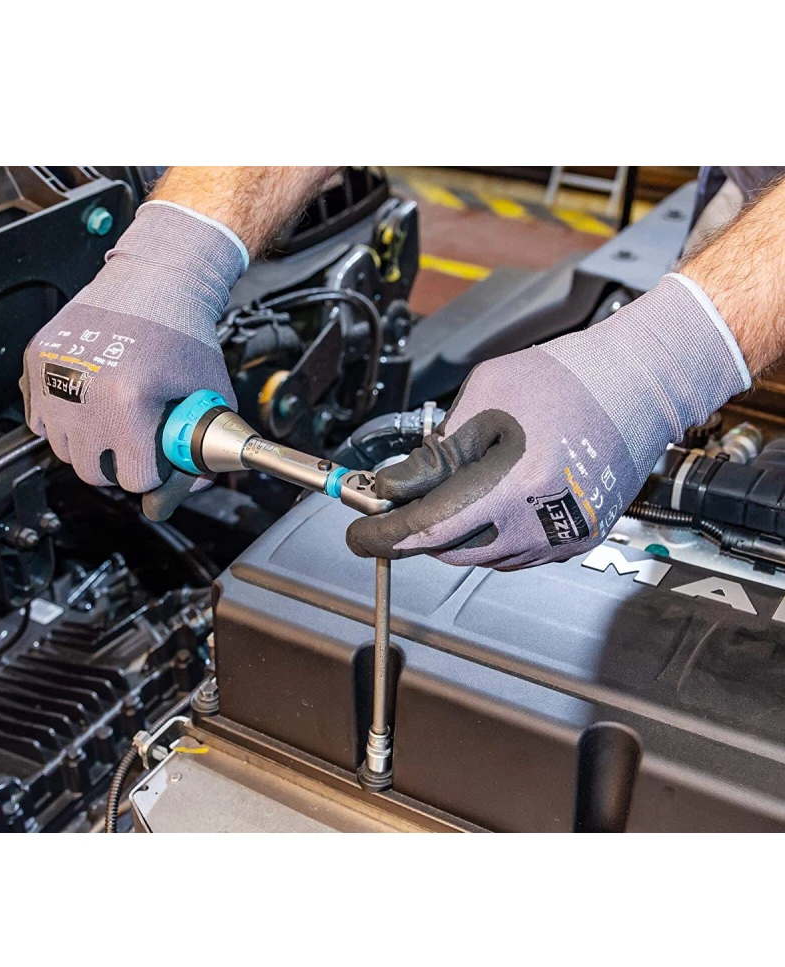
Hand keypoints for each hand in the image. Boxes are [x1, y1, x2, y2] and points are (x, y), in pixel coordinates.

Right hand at [20, 200, 245, 510]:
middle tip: (131, 443)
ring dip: (87, 444)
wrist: (154, 278)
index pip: (133, 478)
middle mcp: (85, 397)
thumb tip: (198, 480)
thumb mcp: (207, 391)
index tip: (154, 458)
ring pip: (63, 449)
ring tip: (111, 419)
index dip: (150, 471)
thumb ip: (204, 443)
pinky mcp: (36, 362)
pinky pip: (39, 419)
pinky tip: (87, 405)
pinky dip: (60, 421)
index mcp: (129, 406)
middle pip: (92, 472)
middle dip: (115, 464)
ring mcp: (53, 379)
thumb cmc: (183, 331)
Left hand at [347, 274, 750, 569]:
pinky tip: (488, 499)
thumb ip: (435, 453)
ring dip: (454, 532)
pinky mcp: (578, 541)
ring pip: (481, 555)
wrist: (638, 384)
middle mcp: (541, 523)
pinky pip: (513, 552)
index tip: (360, 535)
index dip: (385, 536)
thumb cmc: (566, 380)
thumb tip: (393, 486)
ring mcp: (564, 538)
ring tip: (452, 489)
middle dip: (417, 531)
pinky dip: (488, 533)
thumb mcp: (483, 401)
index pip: (429, 529)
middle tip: (395, 506)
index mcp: (514, 485)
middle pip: (451, 549)